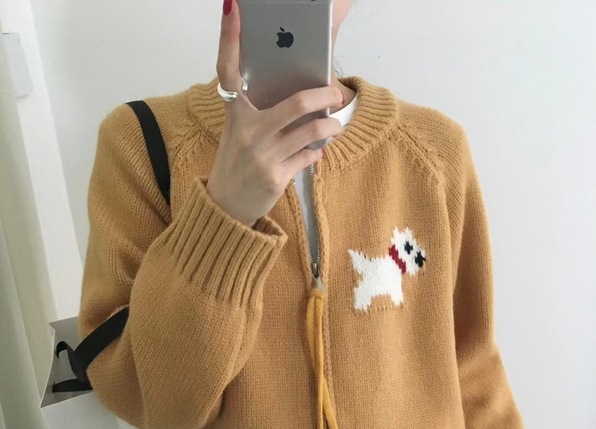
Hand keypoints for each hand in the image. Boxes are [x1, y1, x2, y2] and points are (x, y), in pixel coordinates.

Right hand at [207, 0, 344, 227]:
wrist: (226, 208)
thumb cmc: (236, 164)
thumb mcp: (239, 134)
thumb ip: (259, 112)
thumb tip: (299, 94)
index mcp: (235, 115)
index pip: (228, 70)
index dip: (229, 39)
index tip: (233, 8)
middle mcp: (248, 132)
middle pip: (297, 103)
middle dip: (326, 96)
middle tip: (337, 94)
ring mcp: (263, 156)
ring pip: (313, 131)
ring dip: (331, 126)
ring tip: (334, 124)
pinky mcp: (277, 177)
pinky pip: (310, 156)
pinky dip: (318, 151)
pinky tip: (316, 150)